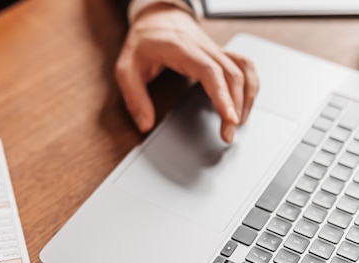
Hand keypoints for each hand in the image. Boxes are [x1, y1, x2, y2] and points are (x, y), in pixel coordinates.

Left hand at [115, 4, 258, 142]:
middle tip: (228, 134)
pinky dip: (249, 84)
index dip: (222, 95)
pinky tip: (245, 102)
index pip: (210, 72)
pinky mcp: (219, 53)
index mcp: (182, 50)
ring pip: (243, 69)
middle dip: (236, 106)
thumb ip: (134, 97)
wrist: (156, 15)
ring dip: (247, 96)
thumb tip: (145, 124)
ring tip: (238, 122)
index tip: (229, 117)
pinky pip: (244, 65)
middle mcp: (204, 48)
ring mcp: (215, 50)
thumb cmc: (142, 41)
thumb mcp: (125, 68)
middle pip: (232, 75)